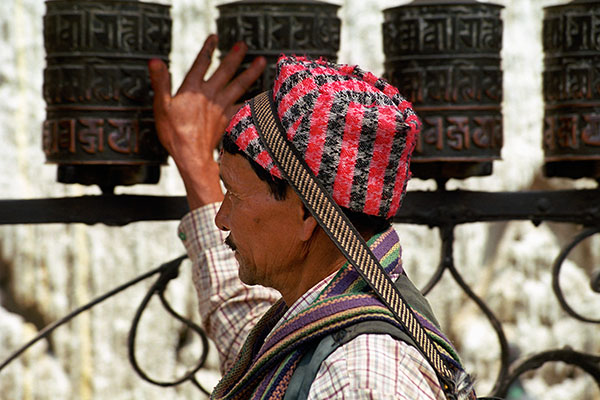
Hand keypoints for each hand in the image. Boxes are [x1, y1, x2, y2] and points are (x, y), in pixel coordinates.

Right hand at [149, 34, 265, 208]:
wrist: (191, 155)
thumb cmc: (173, 133)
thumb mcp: (161, 106)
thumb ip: (160, 81)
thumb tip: (155, 61)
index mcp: (192, 89)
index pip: (201, 63)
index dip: (207, 49)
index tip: (215, 37)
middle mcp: (210, 94)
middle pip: (225, 71)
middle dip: (234, 56)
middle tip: (243, 44)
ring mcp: (221, 106)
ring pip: (239, 85)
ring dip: (251, 72)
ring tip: (262, 61)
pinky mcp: (228, 119)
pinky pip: (244, 106)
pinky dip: (254, 100)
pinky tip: (262, 95)